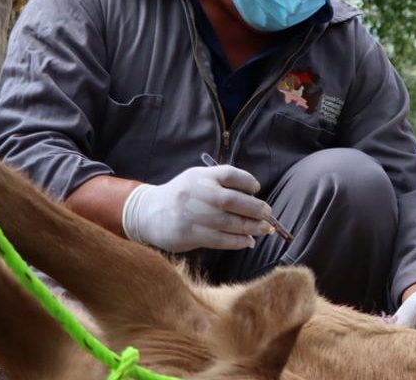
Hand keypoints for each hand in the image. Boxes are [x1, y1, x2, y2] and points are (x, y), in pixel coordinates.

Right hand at [120, 164, 276, 252]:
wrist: (147, 213)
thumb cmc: (182, 196)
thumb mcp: (196, 180)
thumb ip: (221, 184)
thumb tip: (254, 198)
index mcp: (199, 176)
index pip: (228, 174)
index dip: (246, 181)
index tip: (257, 188)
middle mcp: (195, 193)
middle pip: (231, 200)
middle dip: (254, 208)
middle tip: (269, 214)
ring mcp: (190, 215)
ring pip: (227, 222)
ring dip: (250, 227)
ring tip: (265, 229)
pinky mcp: (188, 234)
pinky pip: (219, 239)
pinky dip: (237, 241)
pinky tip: (248, 241)